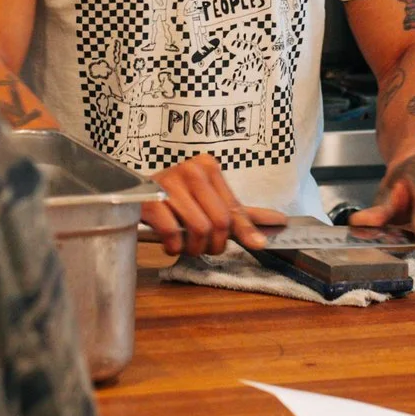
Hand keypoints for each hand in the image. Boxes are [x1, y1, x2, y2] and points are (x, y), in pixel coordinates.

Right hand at [143, 153, 287, 255]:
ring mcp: (168, 183)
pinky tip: (170, 243)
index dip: (245, 231)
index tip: (258, 244)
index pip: (233, 208)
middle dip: (213, 244)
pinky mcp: (149, 199)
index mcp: (208, 167)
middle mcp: (190, 170)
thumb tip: (279, 222)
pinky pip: (172, 233)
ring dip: (193, 247)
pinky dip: (174, 246)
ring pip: (198, 229)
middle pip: (219, 222)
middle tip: (203, 247)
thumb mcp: (210, 202)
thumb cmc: (177, 200)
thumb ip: (241, 214)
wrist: (135, 195)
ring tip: (185, 245)